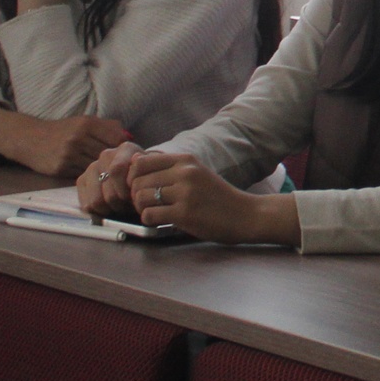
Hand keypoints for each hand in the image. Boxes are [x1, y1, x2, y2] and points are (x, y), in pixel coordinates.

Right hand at [0, 105, 131, 176]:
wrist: (30, 139)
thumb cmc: (63, 131)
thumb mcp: (84, 122)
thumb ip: (108, 127)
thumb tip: (130, 137)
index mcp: (87, 124)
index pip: (116, 138)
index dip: (123, 148)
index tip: (125, 154)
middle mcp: (77, 138)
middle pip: (107, 154)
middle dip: (114, 161)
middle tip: (120, 167)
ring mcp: (68, 154)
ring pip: (96, 166)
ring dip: (102, 171)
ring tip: (107, 172)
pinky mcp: (60, 168)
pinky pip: (82, 175)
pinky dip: (89, 176)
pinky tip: (92, 176)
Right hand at [78, 139, 145, 215]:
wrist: (138, 181)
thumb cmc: (146, 179)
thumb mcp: (152, 175)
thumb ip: (146, 175)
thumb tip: (134, 173)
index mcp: (126, 149)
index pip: (117, 170)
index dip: (125, 190)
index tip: (135, 198)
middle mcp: (106, 155)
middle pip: (108, 190)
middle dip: (122, 204)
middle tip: (130, 205)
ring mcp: (92, 167)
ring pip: (97, 201)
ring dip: (111, 209)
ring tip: (122, 206)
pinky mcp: (81, 181)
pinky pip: (87, 206)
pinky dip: (100, 212)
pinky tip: (110, 207)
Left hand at [121, 151, 297, 246]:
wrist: (246, 215)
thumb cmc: (219, 196)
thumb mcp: (197, 173)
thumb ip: (169, 167)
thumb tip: (134, 159)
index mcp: (186, 160)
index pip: (141, 162)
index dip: (133, 177)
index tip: (141, 187)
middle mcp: (185, 173)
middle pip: (138, 181)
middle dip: (136, 196)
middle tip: (146, 204)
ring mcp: (185, 193)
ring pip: (141, 198)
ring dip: (141, 208)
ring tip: (153, 212)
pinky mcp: (184, 214)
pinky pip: (149, 215)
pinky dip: (149, 220)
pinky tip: (160, 221)